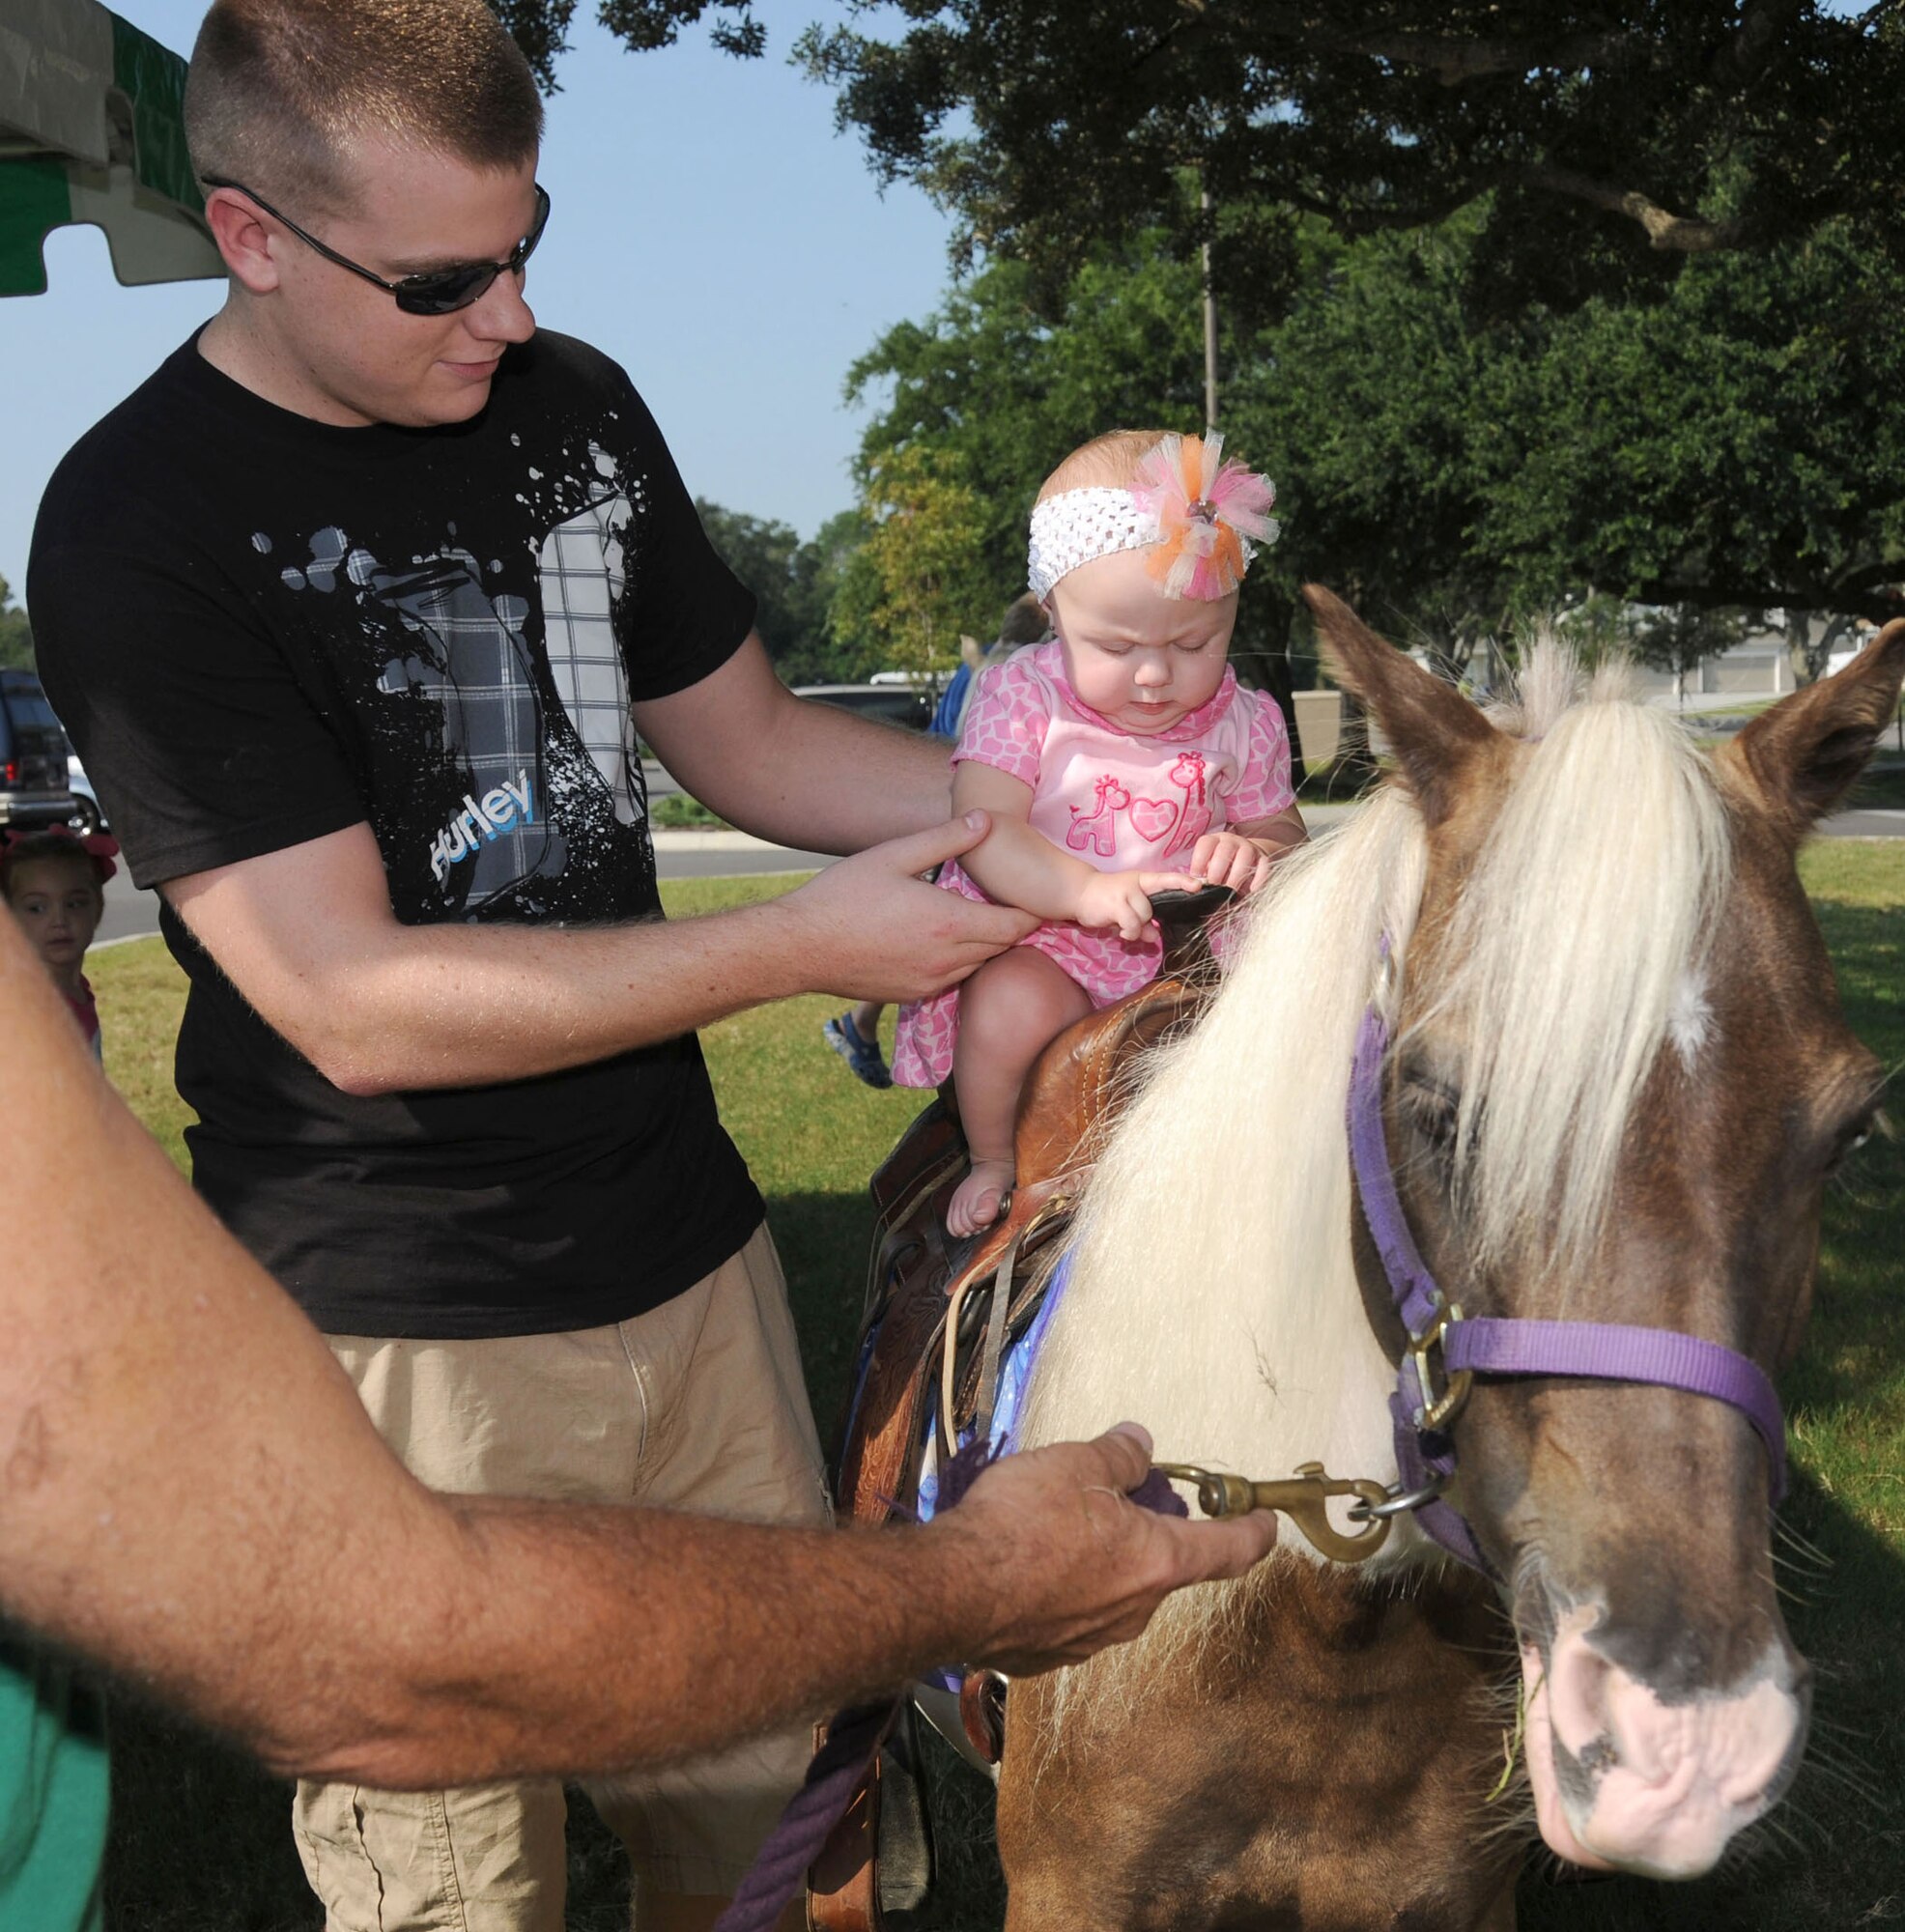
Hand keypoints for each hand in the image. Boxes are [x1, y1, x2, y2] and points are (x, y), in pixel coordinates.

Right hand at [776, 813, 1037, 1001]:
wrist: (801, 947)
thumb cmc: (843, 895)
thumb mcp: (894, 855)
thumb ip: (946, 838)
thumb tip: (986, 820)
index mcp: (949, 923)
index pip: (1015, 925)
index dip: (1032, 911)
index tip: (1035, 895)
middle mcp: (948, 959)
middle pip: (1003, 947)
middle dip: (1012, 925)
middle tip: (1010, 900)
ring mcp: (931, 981)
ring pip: (979, 964)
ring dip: (986, 944)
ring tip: (976, 916)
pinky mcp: (914, 995)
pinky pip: (953, 978)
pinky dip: (960, 960)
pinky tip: (942, 939)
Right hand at [939, 1424, 1277, 1675]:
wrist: (953, 1591)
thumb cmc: (1023, 1523)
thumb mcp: (1077, 1464)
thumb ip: (1118, 1455)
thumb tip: (1139, 1444)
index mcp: (1157, 1562)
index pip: (1229, 1551)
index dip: (1254, 1532)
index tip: (1266, 1522)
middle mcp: (1135, 1609)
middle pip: (1161, 1565)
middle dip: (1147, 1531)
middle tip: (1112, 1495)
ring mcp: (1091, 1640)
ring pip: (1113, 1590)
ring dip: (1099, 1558)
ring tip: (1053, 1521)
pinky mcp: (1047, 1655)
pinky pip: (1070, 1612)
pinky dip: (1061, 1585)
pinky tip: (1025, 1561)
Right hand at [1073, 869, 1200, 941]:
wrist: (1079, 893)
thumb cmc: (1107, 900)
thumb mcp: (1128, 909)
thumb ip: (1143, 921)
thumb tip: (1154, 936)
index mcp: (1143, 881)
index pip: (1167, 879)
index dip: (1183, 882)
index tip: (1199, 885)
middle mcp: (1136, 883)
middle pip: (1156, 907)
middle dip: (1147, 919)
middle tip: (1131, 921)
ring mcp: (1126, 892)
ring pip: (1145, 916)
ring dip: (1135, 927)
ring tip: (1124, 926)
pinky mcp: (1115, 904)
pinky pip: (1132, 925)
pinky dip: (1128, 933)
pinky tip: (1121, 932)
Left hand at [1190, 831, 1280, 895]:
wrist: (1250, 859)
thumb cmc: (1223, 868)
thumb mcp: (1209, 868)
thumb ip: (1201, 877)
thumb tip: (1194, 888)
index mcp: (1214, 841)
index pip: (1205, 844)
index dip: (1199, 860)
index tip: (1197, 877)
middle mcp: (1232, 841)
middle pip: (1225, 850)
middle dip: (1218, 871)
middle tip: (1215, 886)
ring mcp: (1249, 848)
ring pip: (1245, 856)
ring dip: (1237, 876)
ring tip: (1231, 891)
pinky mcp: (1263, 858)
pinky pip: (1264, 865)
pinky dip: (1259, 878)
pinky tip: (1251, 890)